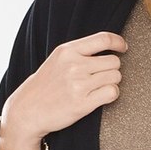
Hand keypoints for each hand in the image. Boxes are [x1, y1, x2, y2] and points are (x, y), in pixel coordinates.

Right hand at [3, 31, 127, 139]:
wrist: (27, 110)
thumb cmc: (45, 85)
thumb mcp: (58, 60)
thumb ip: (79, 52)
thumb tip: (108, 46)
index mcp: (68, 51)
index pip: (103, 39)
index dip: (118, 42)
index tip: (123, 48)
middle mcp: (74, 65)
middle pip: (114, 62)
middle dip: (112, 69)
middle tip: (102, 76)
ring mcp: (79, 84)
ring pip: (116, 77)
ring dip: (112, 83)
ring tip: (97, 88)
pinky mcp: (83, 103)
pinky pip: (112, 93)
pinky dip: (111, 95)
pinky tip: (100, 96)